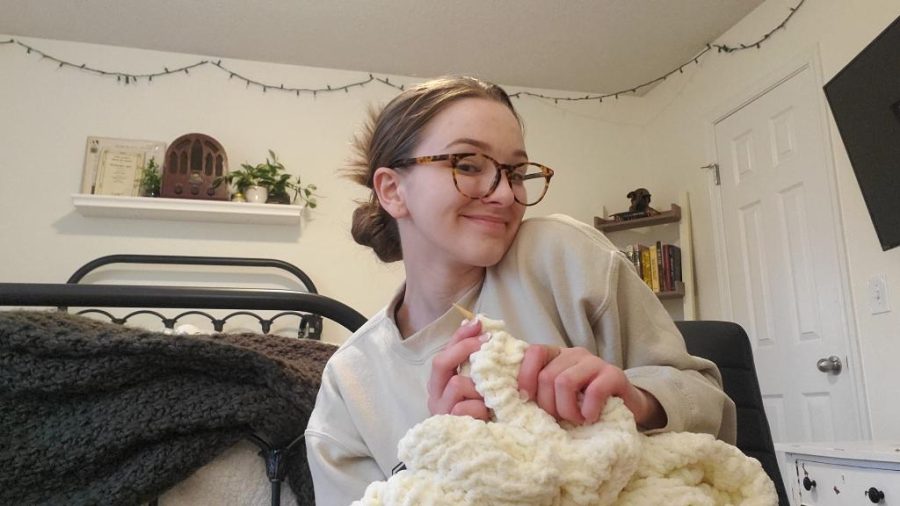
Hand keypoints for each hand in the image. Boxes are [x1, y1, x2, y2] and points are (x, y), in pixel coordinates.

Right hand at [427, 319, 490, 420]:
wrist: (480, 456)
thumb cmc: (485, 416)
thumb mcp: (483, 387)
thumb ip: (482, 366)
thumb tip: (486, 333)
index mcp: (442, 382)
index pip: (446, 351)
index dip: (461, 335)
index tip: (478, 322)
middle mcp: (436, 395)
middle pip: (440, 362)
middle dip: (465, 349)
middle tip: (487, 343)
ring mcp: (440, 412)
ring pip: (456, 384)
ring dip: (478, 387)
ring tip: (491, 397)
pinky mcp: (448, 427)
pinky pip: (465, 408)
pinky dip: (480, 409)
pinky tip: (488, 416)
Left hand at [517, 345, 665, 426]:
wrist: (626, 408)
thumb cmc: (584, 405)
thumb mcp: (557, 397)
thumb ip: (539, 392)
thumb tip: (515, 400)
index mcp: (557, 356)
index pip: (534, 352)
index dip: (525, 376)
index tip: (526, 399)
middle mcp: (574, 354)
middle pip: (547, 376)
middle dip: (548, 405)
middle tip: (559, 419)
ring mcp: (595, 362)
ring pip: (565, 382)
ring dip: (566, 410)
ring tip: (575, 420)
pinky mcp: (614, 375)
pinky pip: (593, 391)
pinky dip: (587, 410)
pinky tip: (590, 417)